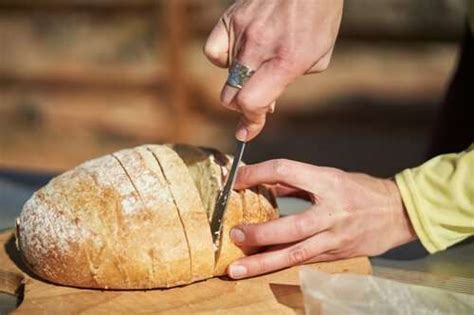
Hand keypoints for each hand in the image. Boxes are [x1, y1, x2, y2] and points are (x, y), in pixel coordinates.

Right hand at [204, 0, 342, 140]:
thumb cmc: (320, 17)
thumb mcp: (319, 57)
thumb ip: (289, 83)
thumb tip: (267, 103)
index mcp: (286, 61)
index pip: (252, 102)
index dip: (250, 122)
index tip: (246, 132)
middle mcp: (259, 48)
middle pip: (231, 96)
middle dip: (243, 106)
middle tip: (259, 99)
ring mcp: (241, 32)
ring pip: (226, 76)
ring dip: (240, 81)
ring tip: (260, 66)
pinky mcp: (230, 19)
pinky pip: (213, 52)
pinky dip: (223, 59)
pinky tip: (238, 55)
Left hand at [227, 159, 416, 278]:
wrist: (398, 213)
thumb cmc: (362, 190)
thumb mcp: (330, 176)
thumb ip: (297, 180)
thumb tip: (266, 182)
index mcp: (328, 182)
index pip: (285, 171)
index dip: (256, 173)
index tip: (236, 180)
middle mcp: (331, 212)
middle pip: (290, 226)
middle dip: (259, 233)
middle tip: (234, 235)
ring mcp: (334, 238)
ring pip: (295, 254)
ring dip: (262, 262)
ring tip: (236, 269)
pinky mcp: (335, 255)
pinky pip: (303, 261)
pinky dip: (279, 264)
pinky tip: (259, 269)